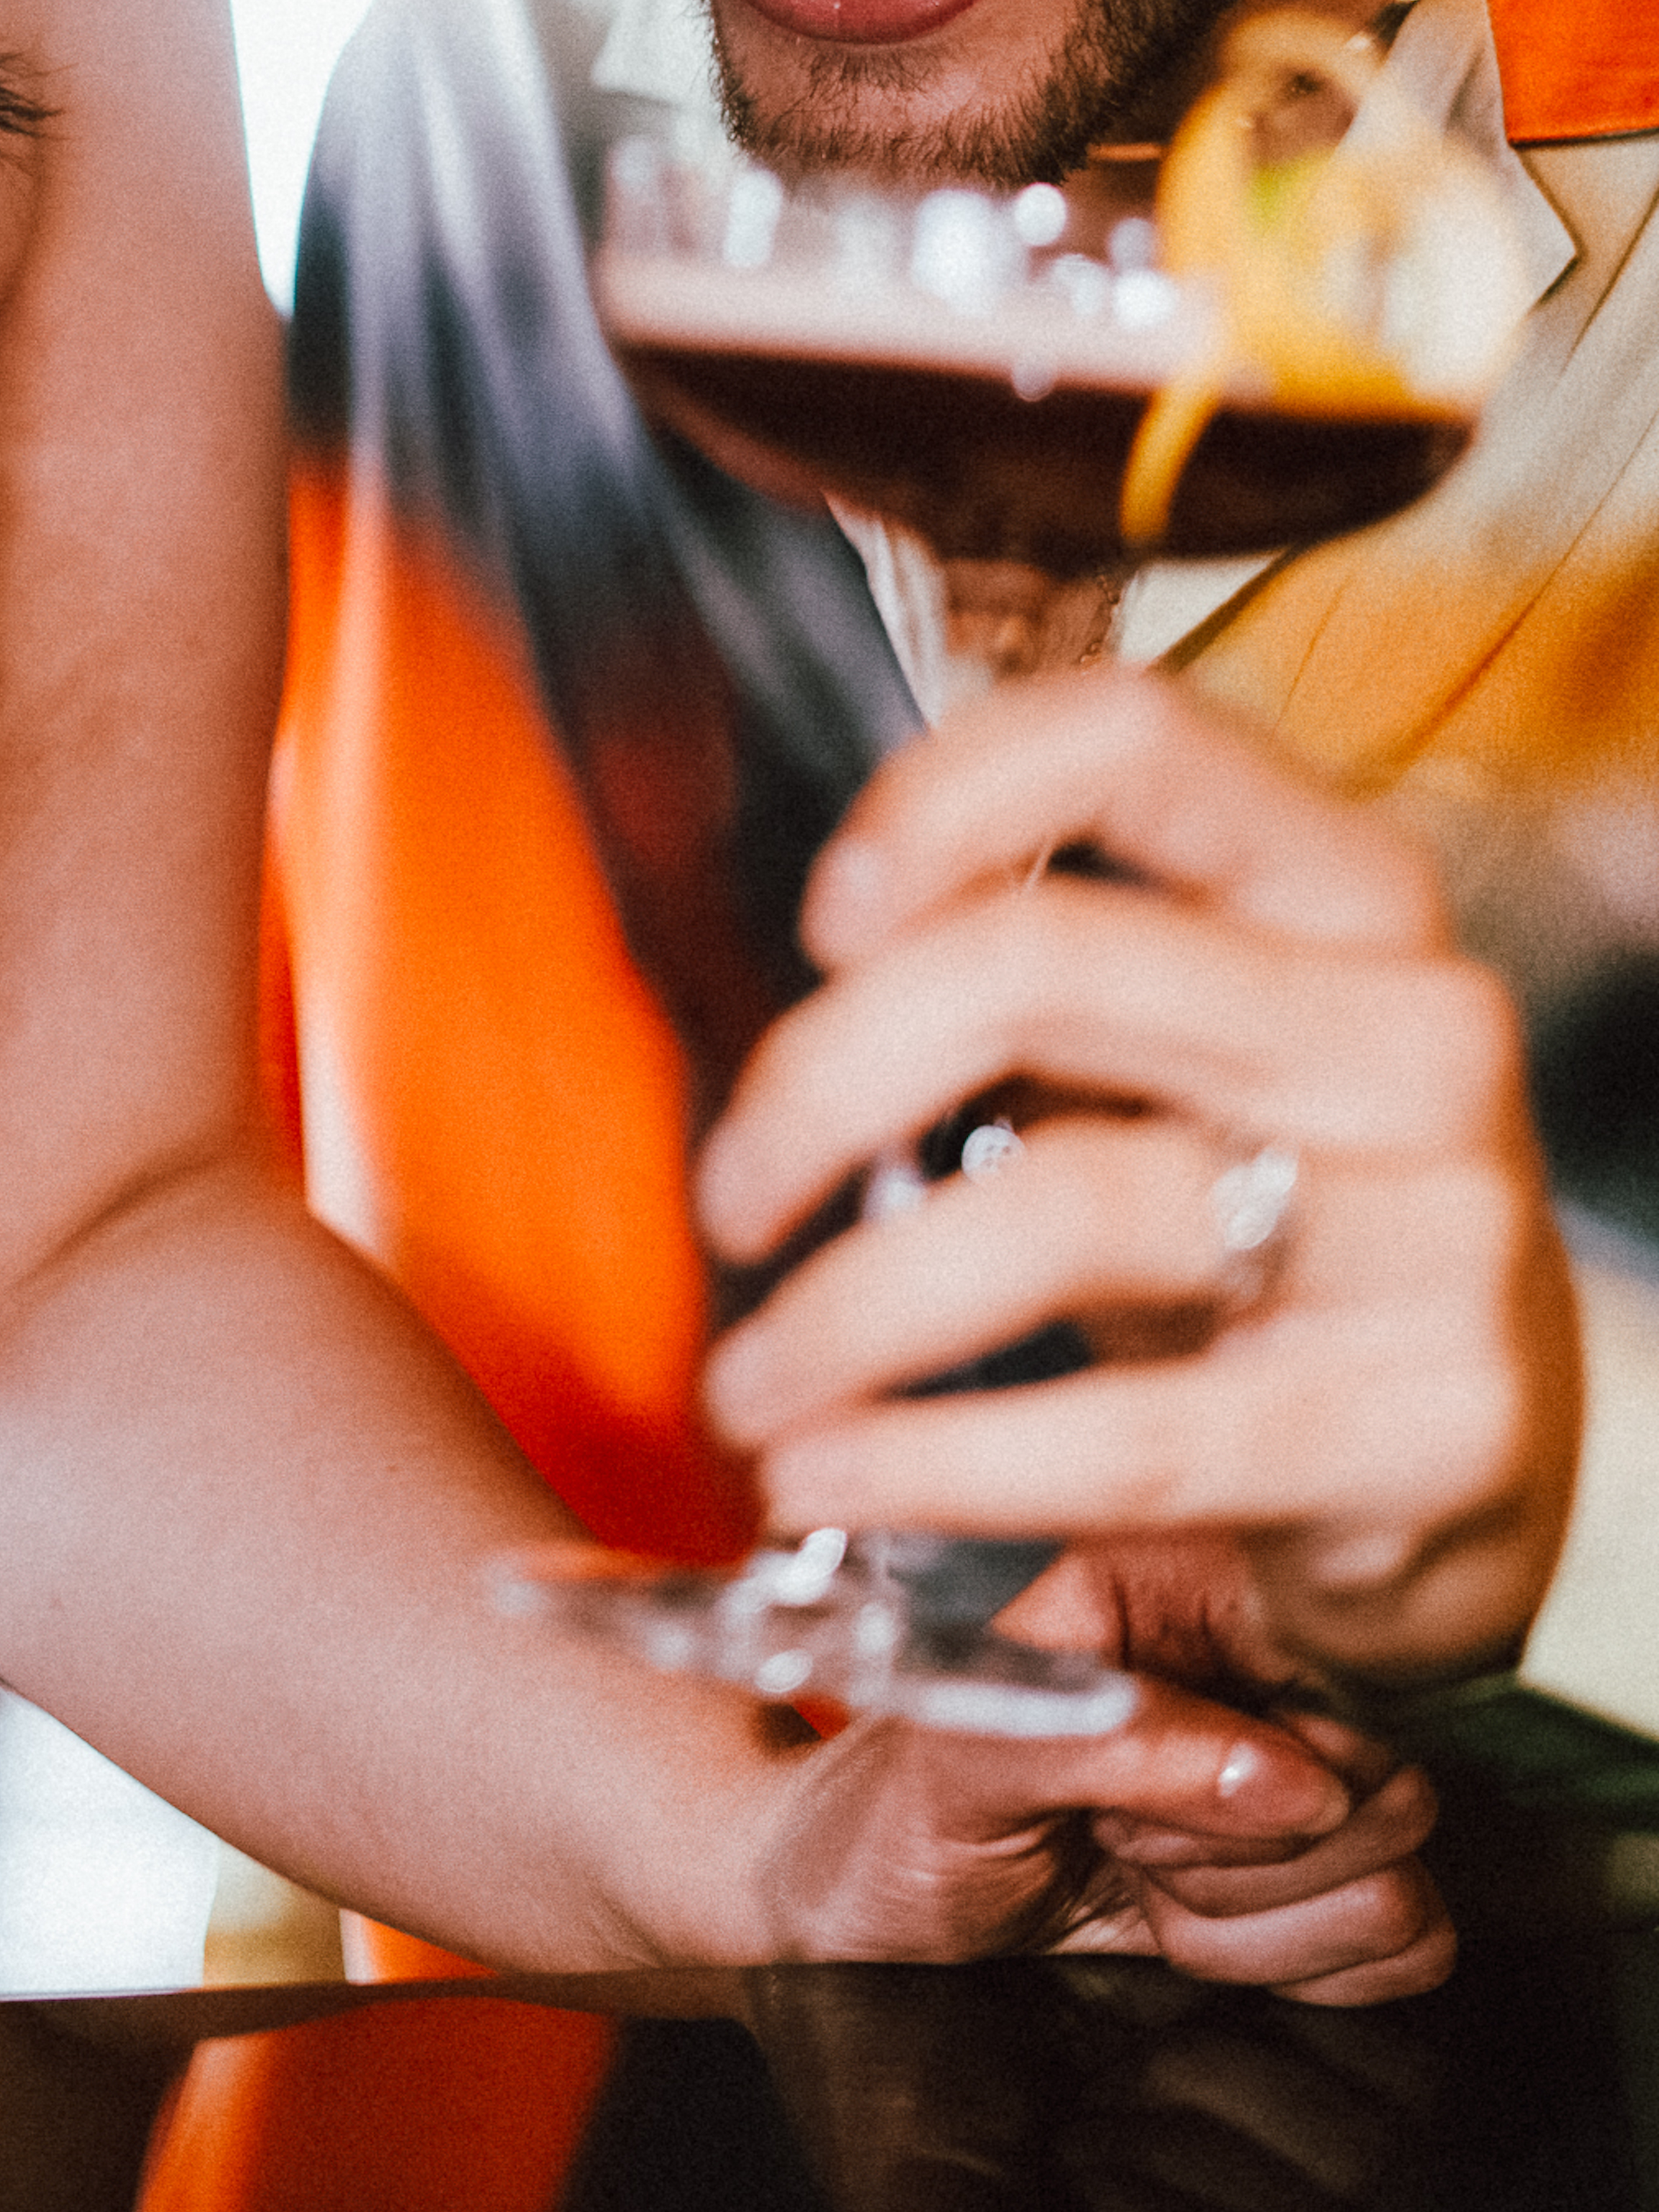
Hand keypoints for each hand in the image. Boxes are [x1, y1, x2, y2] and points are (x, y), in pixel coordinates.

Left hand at [693, 676, 1581, 1689]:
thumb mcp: (1180, 1044)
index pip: (1133, 739)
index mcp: (1339, 887)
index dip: (945, 801)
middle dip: (825, 1078)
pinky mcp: (1429, 1423)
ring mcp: (1435, 1225)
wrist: (1482, 1438)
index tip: (822, 917)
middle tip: (728, 1195)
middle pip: (1045, 965)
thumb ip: (1032, 969)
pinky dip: (934, 1461)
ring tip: (749, 1382)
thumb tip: (821, 950)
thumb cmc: (1274, 1200)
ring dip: (850, 1306)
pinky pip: (1129, 1435)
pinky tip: (828, 1473)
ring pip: (1066, 1205)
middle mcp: (1407, 1026)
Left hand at [751, 1554, 1451, 2003]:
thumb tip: (1298, 1781)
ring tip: (1132, 1865)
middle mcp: (1266, 1661)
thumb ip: (1119, 1743)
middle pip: (1393, 1789)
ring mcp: (1309, 1772)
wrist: (862, 1901)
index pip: (1344, 1671)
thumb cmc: (893, 1807)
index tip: (1132, 1780)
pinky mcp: (1326, 1876)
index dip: (1252, 1759)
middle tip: (1114, 1830)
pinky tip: (1182, 1919)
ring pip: (1401, 1878)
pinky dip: (1288, 1963)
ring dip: (1249, 1915)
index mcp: (1184, 1577)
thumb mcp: (964, 1756)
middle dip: (1236, 1851)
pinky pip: (1407, 1946)